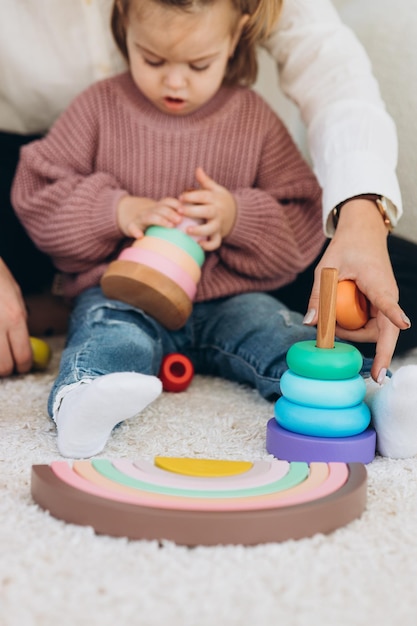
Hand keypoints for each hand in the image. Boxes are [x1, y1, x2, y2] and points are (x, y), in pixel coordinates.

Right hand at [0, 258, 32, 375]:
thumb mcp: (15, 295)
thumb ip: (19, 320)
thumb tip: (21, 342)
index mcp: (14, 318)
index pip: (23, 356)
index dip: (24, 366)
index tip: (22, 367)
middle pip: (3, 367)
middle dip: (6, 369)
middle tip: (6, 364)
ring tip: (0, 350)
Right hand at [117, 195, 182, 238]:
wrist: (131, 215)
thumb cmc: (155, 218)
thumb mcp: (165, 213)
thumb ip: (178, 216)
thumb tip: (199, 225)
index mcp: (159, 206)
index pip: (169, 202)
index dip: (176, 205)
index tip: (184, 210)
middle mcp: (150, 210)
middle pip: (161, 209)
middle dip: (171, 213)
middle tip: (180, 220)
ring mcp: (140, 218)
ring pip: (149, 217)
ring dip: (160, 220)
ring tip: (169, 226)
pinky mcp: (132, 226)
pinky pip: (132, 228)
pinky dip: (135, 231)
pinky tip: (140, 236)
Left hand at [179, 167, 236, 250]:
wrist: (237, 214)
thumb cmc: (220, 200)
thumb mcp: (215, 189)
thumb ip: (205, 181)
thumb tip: (198, 169)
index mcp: (214, 199)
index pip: (203, 196)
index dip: (192, 196)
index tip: (180, 197)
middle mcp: (217, 212)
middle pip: (207, 211)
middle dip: (193, 212)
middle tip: (180, 211)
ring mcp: (218, 224)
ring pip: (211, 229)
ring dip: (199, 230)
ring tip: (187, 230)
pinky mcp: (219, 234)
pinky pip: (215, 242)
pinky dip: (208, 246)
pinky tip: (198, 244)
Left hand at [304, 199, 410, 381]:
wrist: (363, 233)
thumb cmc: (346, 247)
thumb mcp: (326, 269)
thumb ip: (318, 296)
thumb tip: (309, 324)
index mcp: (377, 282)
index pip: (387, 301)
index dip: (393, 314)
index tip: (402, 323)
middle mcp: (388, 295)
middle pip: (384, 332)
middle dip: (366, 345)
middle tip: (340, 344)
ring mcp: (386, 301)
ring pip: (375, 331)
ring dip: (353, 333)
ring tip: (331, 321)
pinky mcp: (380, 303)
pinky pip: (370, 324)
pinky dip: (354, 325)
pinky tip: (338, 320)